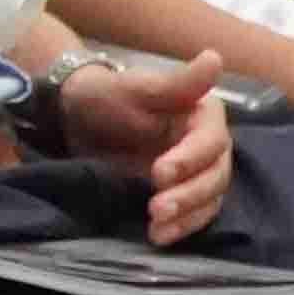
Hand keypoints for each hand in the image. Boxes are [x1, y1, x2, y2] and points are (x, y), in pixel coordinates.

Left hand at [48, 48, 233, 242]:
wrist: (79, 119)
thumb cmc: (109, 97)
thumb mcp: (137, 87)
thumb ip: (178, 82)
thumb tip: (214, 58)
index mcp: (203, 116)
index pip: (210, 142)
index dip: (189, 160)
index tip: (159, 173)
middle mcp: (208, 146)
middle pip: (214, 176)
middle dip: (188, 195)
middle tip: (155, 208)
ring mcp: (195, 173)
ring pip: (207, 200)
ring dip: (186, 217)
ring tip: (157, 229)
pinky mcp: (180, 194)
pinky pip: (192, 215)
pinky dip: (179, 228)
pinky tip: (158, 236)